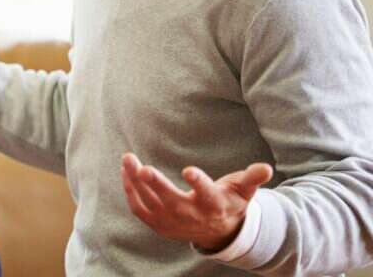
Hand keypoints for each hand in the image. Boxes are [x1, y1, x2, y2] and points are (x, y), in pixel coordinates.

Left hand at [120, 153, 273, 251]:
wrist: (218, 232)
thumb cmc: (229, 201)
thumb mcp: (243, 190)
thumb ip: (252, 178)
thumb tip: (266, 168)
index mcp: (214, 205)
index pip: (207, 194)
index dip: (199, 182)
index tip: (188, 169)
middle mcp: (192, 215)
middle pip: (171, 201)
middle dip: (156, 184)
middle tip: (142, 167)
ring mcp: (173, 222)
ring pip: (151, 203)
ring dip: (136, 182)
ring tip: (127, 159)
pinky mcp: (158, 224)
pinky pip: (140, 209)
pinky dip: (130, 192)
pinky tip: (125, 173)